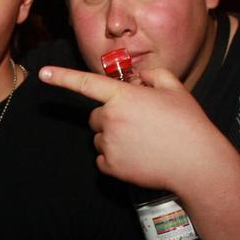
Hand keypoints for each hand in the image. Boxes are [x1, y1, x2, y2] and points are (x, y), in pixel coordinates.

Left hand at [37, 65, 224, 192]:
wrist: (196, 163)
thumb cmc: (188, 124)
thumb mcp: (175, 89)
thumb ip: (153, 75)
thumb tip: (140, 78)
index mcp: (124, 96)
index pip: (87, 84)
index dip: (62, 77)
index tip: (42, 74)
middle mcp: (111, 119)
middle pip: (95, 116)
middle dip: (111, 117)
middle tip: (138, 123)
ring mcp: (109, 144)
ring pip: (99, 138)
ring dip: (114, 138)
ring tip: (143, 142)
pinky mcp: (110, 166)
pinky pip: (102, 159)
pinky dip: (115, 158)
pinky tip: (138, 157)